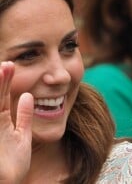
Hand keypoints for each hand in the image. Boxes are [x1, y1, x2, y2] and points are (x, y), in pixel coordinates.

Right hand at [0, 61, 32, 183]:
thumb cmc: (12, 165)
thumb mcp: (22, 137)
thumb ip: (25, 116)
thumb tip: (30, 95)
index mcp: (1, 121)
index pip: (3, 96)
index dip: (6, 81)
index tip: (11, 65)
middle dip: (1, 81)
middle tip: (8, 64)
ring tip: (2, 70)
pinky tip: (0, 91)